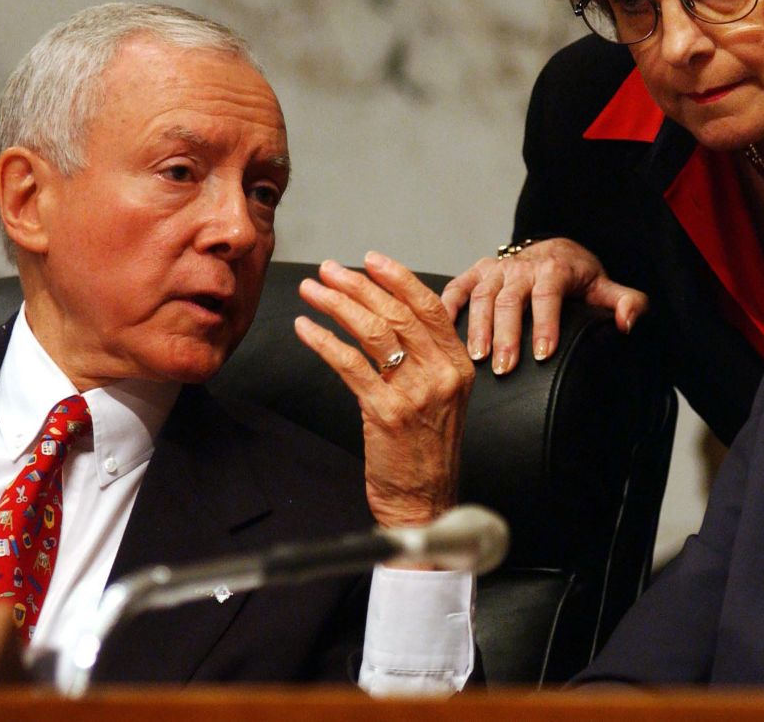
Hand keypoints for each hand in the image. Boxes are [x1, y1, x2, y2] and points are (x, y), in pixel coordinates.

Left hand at [295, 252, 474, 528]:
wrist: (424, 503)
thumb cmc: (426, 450)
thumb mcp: (441, 396)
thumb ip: (426, 359)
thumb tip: (391, 317)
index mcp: (458, 364)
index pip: (428, 306)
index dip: (398, 277)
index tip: (370, 260)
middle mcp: (441, 373)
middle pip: (396, 312)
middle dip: (357, 285)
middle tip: (328, 271)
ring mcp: (414, 392)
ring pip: (372, 331)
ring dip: (336, 304)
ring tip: (311, 291)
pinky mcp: (385, 412)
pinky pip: (349, 364)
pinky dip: (323, 340)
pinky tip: (305, 328)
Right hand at [441, 237, 647, 374]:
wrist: (555, 249)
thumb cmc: (579, 276)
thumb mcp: (607, 287)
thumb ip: (627, 303)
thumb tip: (627, 323)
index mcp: (555, 269)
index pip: (548, 296)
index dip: (545, 325)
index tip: (543, 355)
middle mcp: (522, 267)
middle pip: (510, 300)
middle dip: (506, 336)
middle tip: (504, 368)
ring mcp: (497, 269)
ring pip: (482, 296)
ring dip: (477, 327)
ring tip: (476, 358)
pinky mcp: (478, 272)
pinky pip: (458, 286)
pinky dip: (447, 304)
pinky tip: (443, 328)